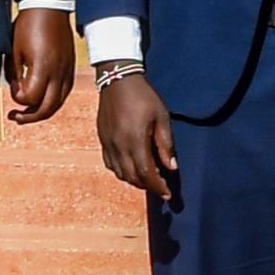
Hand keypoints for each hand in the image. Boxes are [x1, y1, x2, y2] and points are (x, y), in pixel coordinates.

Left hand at [6, 7, 73, 123]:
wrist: (48, 7)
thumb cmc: (28, 26)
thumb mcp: (14, 51)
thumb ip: (14, 75)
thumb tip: (18, 91)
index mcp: (42, 67)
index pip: (30, 98)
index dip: (17, 98)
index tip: (12, 87)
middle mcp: (58, 72)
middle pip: (47, 108)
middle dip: (30, 117)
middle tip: (16, 117)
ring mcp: (67, 70)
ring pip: (58, 103)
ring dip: (43, 112)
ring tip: (29, 112)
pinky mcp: (70, 67)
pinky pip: (65, 92)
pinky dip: (54, 101)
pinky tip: (44, 99)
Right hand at [96, 70, 177, 203]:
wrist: (117, 80)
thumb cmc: (144, 97)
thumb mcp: (162, 118)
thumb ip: (166, 145)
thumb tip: (172, 168)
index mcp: (135, 140)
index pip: (146, 173)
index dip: (157, 187)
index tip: (168, 194)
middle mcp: (118, 146)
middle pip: (132, 177)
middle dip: (148, 186)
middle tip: (161, 188)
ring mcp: (108, 144)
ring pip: (120, 173)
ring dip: (135, 180)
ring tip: (150, 178)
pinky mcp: (102, 140)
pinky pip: (110, 164)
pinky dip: (122, 171)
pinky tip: (132, 166)